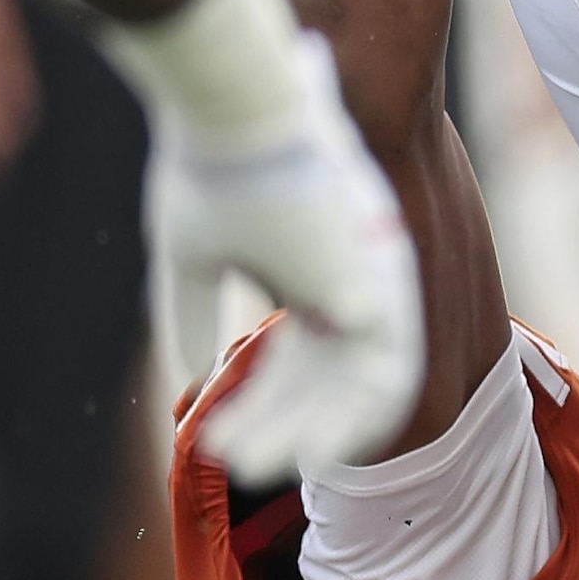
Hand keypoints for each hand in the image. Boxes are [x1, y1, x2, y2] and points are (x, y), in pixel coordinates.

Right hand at [151, 32, 424, 481]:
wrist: (242, 110)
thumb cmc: (213, 170)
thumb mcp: (193, 257)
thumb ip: (198, 316)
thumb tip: (190, 381)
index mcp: (316, 259)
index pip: (301, 351)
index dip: (264, 398)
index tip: (219, 434)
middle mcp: (356, 274)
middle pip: (327, 372)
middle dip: (279, 421)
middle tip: (234, 460)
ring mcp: (378, 283)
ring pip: (360, 384)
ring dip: (311, 431)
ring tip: (254, 468)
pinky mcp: (387, 291)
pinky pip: (388, 381)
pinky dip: (349, 424)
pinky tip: (304, 456)